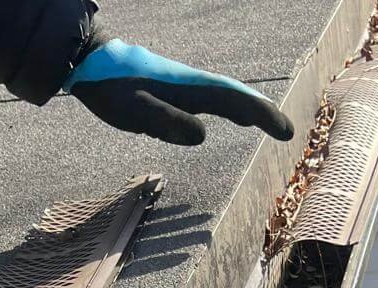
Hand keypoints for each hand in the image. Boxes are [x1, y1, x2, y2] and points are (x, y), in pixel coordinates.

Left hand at [65, 37, 293, 145]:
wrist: (92, 61)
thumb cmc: (112, 89)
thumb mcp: (136, 110)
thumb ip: (167, 122)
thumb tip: (202, 136)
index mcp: (189, 89)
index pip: (233, 101)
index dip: (260, 115)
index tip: (285, 130)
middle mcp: (192, 85)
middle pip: (235, 96)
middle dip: (262, 111)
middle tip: (286, 129)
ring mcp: (185, 87)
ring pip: (225, 96)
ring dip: (249, 109)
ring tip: (268, 122)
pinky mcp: (176, 91)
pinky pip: (212, 99)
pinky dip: (231, 107)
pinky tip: (233, 117)